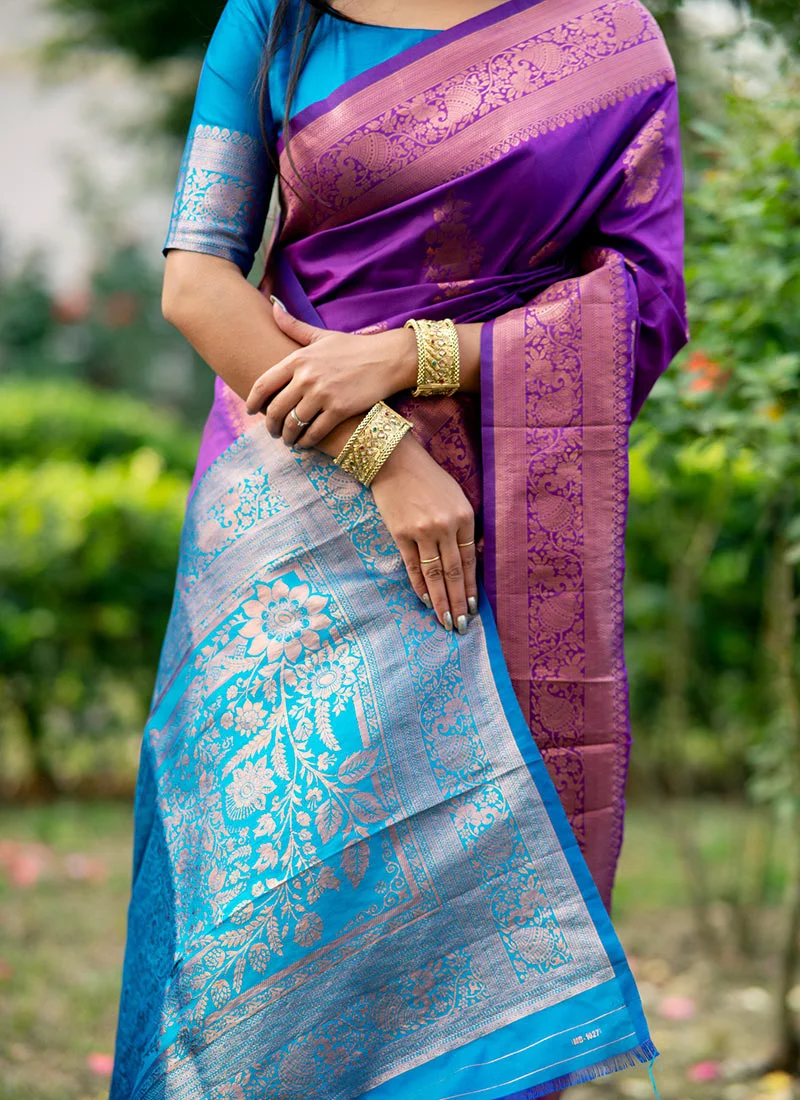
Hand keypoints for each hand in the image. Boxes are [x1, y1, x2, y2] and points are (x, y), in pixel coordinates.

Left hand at [245, 298, 416, 448]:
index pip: (264, 384)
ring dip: (287, 436)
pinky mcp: (339, 410)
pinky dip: (306, 442)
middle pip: (275, 409)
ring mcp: (323, 394)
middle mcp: (307, 377)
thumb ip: (293, 326)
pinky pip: (314, 432)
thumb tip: (272, 306)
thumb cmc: (354, 348)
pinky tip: (304, 444)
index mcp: (298, 359)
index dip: (253, 401)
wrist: (387, 359)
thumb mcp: (321, 335)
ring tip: (288, 440)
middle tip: (272, 431)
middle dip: (271, 425)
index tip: (251, 410)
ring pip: (293, 424)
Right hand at [370, 433, 477, 633]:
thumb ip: (464, 527)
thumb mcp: (456, 497)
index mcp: (463, 517)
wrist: (394, 460)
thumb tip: (469, 560)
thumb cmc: (428, 478)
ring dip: (440, 601)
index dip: (471, 587)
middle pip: (454, 573)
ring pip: (434, 575)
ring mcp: (421, 531)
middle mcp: (444, 526)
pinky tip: (425, 601)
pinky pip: (412, 567)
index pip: (469, 561)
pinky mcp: (400, 534)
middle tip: (460, 625)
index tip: (473, 608)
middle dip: (458, 602)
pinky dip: (419, 586)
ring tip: (445, 620)